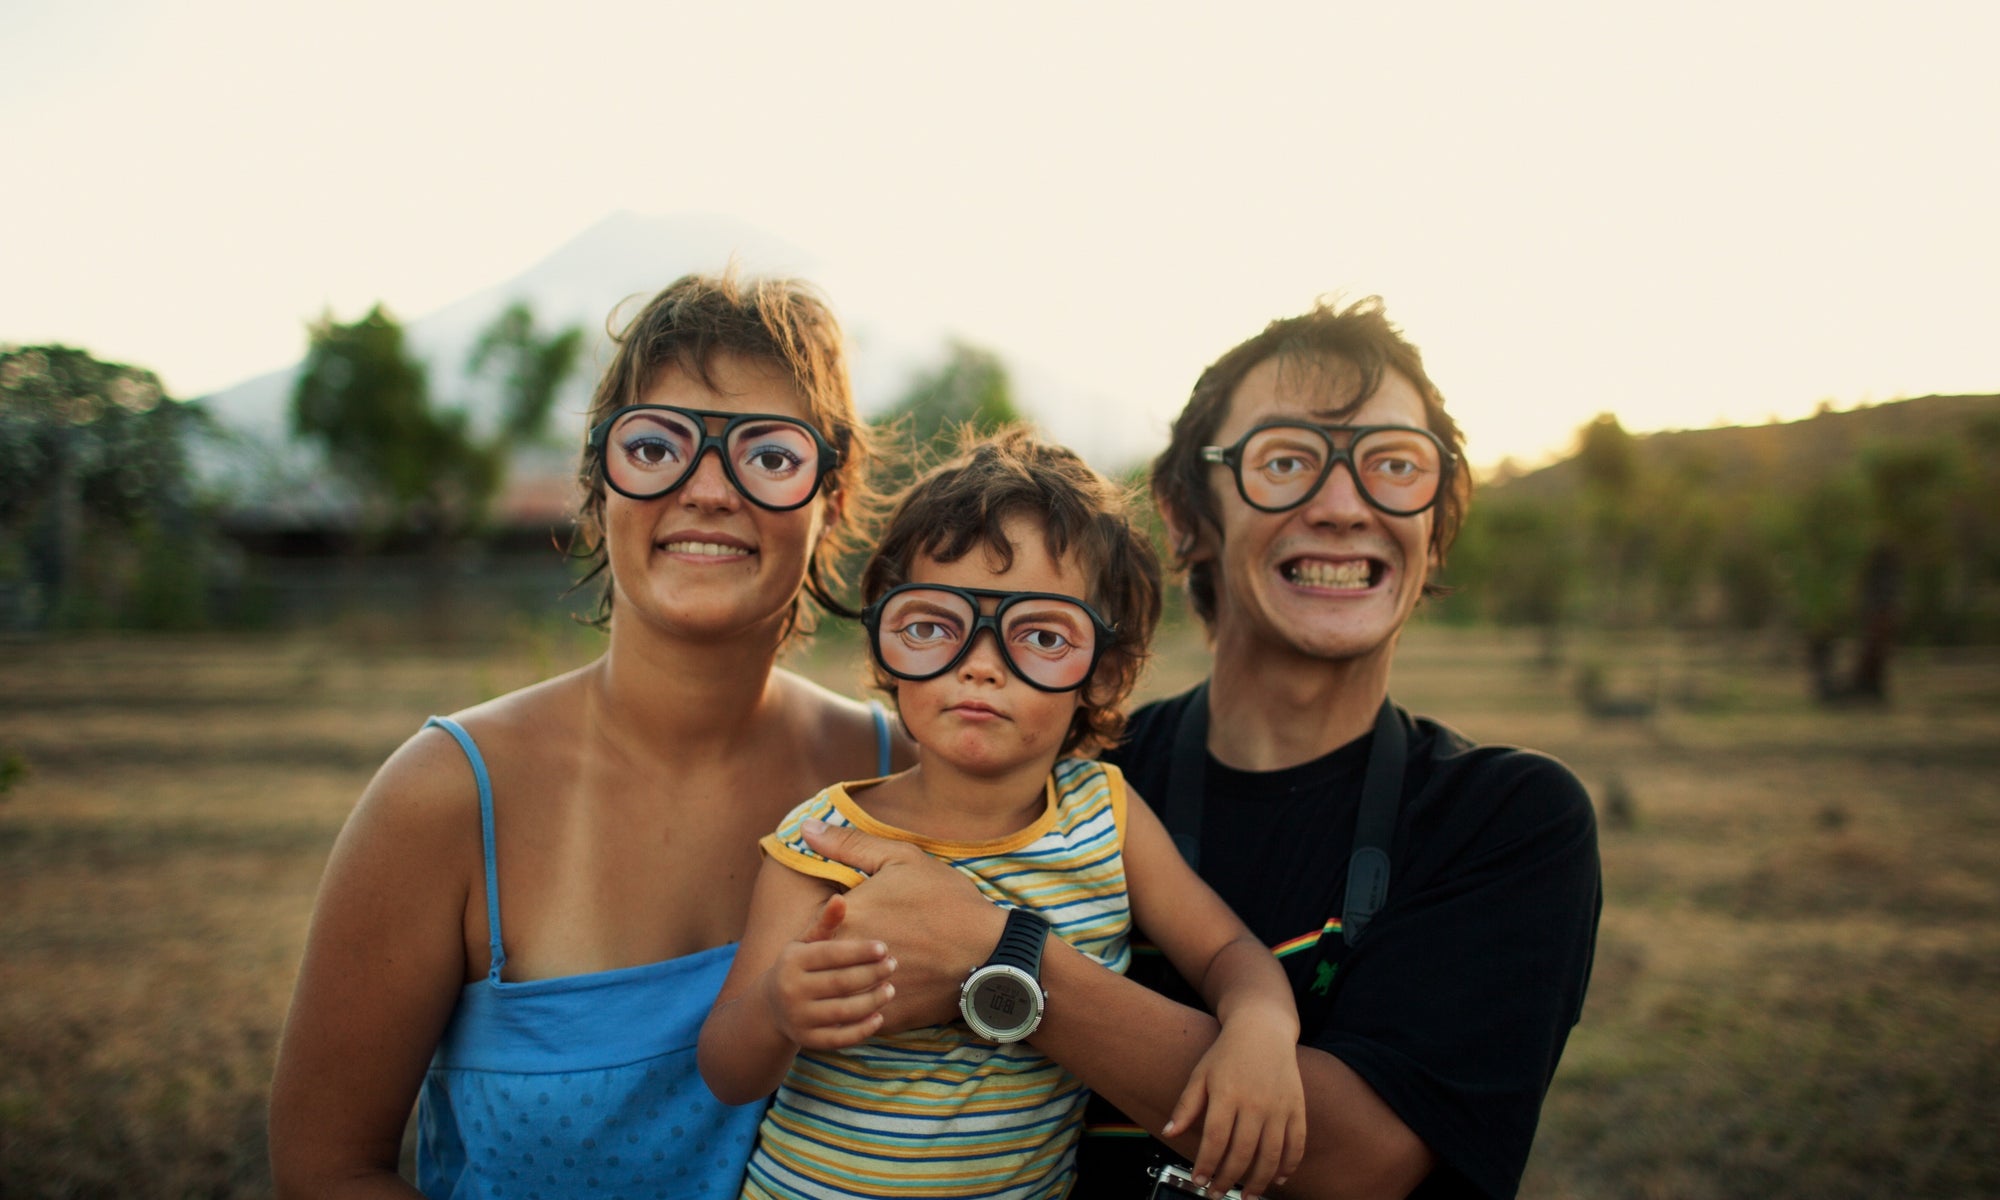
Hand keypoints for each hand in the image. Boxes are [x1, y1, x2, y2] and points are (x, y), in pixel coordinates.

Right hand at [761, 894, 897, 1050]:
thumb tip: (840, 899)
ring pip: (843, 1012)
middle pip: (840, 983)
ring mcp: (798, 1018)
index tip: (884, 948)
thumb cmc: (799, 967)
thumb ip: (825, 923)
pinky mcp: (807, 1041)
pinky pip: (839, 1038)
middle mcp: (791, 990)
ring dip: (872, 1001)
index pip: (830, 955)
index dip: (859, 952)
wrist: (771, 1007)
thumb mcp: (805, 943)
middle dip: (871, 974)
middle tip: (893, 965)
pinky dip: (862, 1030)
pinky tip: (879, 1017)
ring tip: (890, 990)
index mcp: (792, 961)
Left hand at [802, 818, 1004, 1030]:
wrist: (990, 952)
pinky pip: (861, 1017)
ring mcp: (865, 991)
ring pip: (838, 993)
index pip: (810, 929)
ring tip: (871, 973)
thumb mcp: (902, 859)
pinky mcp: (886, 1018)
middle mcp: (849, 957)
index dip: (823, 926)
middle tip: (860, 949)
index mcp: (847, 917)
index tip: (842, 923)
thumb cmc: (946, 901)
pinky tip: (891, 991)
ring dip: (846, 985)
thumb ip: (849, 844)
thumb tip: (804, 827)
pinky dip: (868, 1006)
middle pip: (820, 962)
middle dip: (832, 957)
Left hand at [1161, 1017, 1306, 1198]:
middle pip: (1241, 1153)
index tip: (1199, 1181)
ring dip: (1258, 1182)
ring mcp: (1278, 1106)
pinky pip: (1296, 1144)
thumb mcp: (1200, 1074)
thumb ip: (1186, 1105)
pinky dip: (1289, 1166)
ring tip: (1246, 1196)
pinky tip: (1278, 1179)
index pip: (1215, 1139)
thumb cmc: (1227, 1052)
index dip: (1206, 1165)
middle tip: (1217, 1193)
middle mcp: (1254, 1102)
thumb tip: (1169, 1132)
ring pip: (1270, 1155)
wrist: (1263, 1029)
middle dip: (1227, 1180)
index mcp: (1226, 1093)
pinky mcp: (1296, 1107)